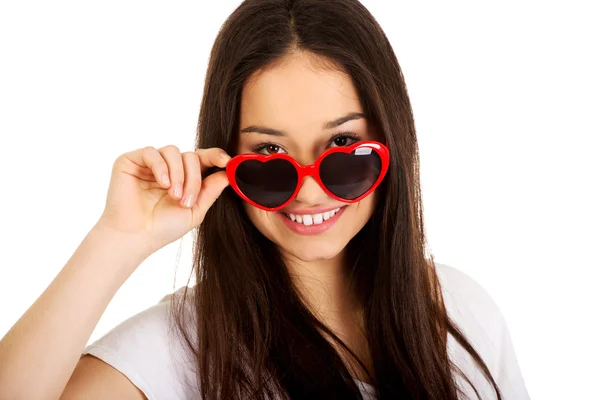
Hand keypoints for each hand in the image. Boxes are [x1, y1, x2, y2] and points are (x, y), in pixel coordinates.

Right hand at [96, 145, 230, 255]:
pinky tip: (162, 184)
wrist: (135, 237)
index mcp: (184, 177)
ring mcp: (150, 163)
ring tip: (173, 195)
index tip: (226, 162)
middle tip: (186, 200)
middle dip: (193, 178)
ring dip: (178, 174)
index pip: (202, 159)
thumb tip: (229, 172)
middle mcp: (168, 167)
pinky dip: (160, 167)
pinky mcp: (131, 160)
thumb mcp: (195, 210)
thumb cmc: (162, 227)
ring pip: (173, 151)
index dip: (215, 156)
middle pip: (190, 156)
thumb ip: (211, 190)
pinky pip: (152, 152)